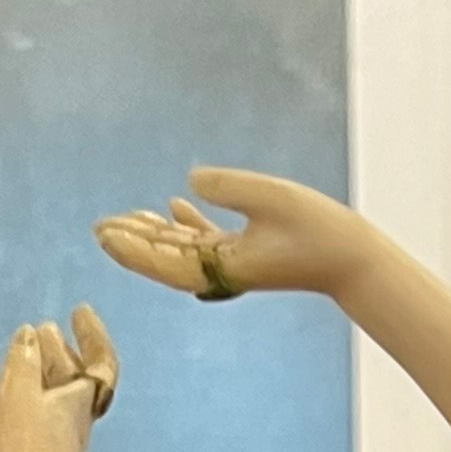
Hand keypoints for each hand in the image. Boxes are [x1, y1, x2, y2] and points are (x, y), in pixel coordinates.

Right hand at [0, 307, 117, 451]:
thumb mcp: (19, 394)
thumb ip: (24, 361)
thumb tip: (30, 335)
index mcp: (80, 403)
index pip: (100, 362)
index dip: (94, 334)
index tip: (80, 311)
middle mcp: (76, 423)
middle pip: (77, 379)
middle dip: (62, 351)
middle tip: (48, 330)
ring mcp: (60, 443)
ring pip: (58, 399)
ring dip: (45, 372)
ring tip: (27, 354)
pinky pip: (42, 419)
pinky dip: (32, 398)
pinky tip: (15, 397)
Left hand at [94, 167, 367, 304]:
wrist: (350, 258)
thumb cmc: (317, 229)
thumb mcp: (271, 198)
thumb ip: (228, 187)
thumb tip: (190, 182)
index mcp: (224, 265)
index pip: (167, 260)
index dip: (134, 248)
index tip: (105, 235)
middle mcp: (223, 269)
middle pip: (167, 259)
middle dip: (134, 243)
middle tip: (99, 226)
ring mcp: (235, 261)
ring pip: (184, 249)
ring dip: (154, 234)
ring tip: (123, 218)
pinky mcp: (248, 251)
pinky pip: (208, 240)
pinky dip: (187, 226)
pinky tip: (170, 207)